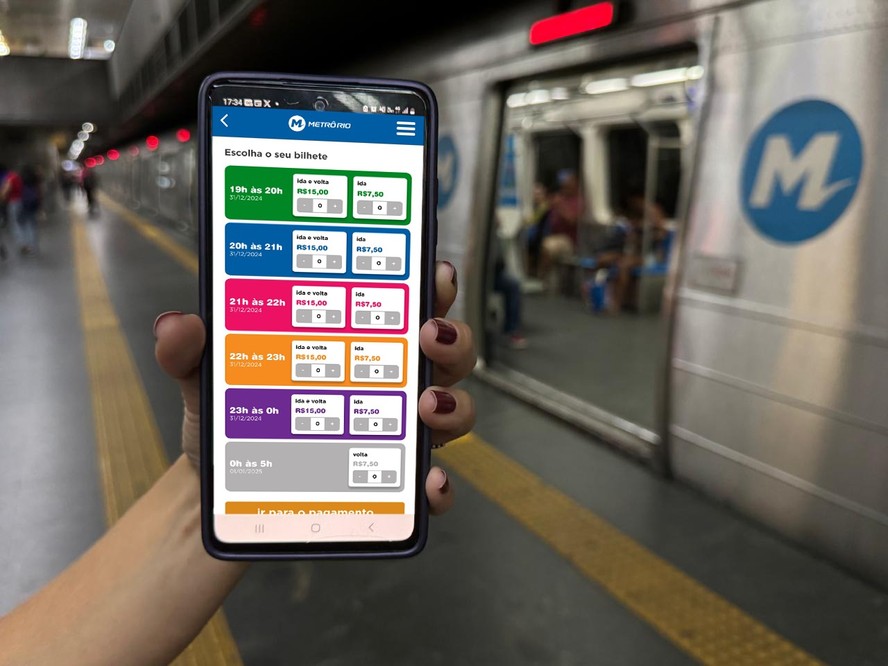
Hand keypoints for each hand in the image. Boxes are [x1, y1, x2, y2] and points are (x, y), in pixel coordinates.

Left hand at [153, 260, 474, 515]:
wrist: (219, 494)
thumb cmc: (229, 422)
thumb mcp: (206, 378)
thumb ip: (191, 350)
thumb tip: (176, 326)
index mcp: (353, 343)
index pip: (403, 303)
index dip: (430, 282)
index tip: (432, 269)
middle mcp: (386, 383)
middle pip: (446, 352)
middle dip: (452, 336)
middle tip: (428, 332)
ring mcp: (395, 434)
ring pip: (453, 411)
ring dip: (453, 404)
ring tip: (425, 404)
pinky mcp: (392, 486)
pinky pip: (431, 485)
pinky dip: (439, 484)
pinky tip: (428, 483)